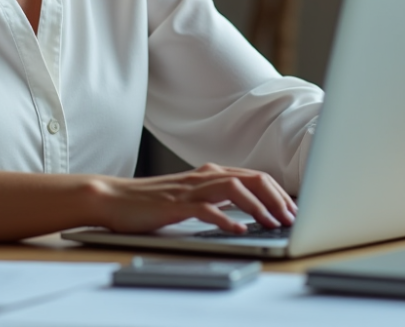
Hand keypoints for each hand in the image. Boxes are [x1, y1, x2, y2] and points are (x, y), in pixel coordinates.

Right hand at [87, 163, 297, 234]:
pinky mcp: (175, 204)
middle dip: (276, 198)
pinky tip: (239, 230)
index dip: (277, 193)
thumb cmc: (150, 200)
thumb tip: (246, 209)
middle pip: (251, 179)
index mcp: (209, 174)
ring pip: (233, 189)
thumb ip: (215, 197)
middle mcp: (203, 176)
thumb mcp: (190, 196)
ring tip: (272, 223)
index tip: (291, 211)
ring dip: (257, 206)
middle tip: (291, 218)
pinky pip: (206, 209)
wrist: (113, 197)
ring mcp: (189, 189)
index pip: (254, 177)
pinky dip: (226, 219)